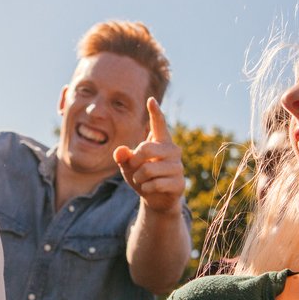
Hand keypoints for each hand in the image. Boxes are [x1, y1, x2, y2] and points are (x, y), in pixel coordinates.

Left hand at [114, 98, 185, 213]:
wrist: (156, 199)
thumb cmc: (143, 176)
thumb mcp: (129, 166)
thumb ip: (123, 157)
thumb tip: (119, 151)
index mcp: (161, 141)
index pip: (158, 124)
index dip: (155, 112)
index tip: (150, 100)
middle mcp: (173, 150)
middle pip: (146, 148)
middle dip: (134, 161)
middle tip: (134, 169)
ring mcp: (178, 167)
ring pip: (148, 169)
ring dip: (139, 178)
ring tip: (142, 180)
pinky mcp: (179, 183)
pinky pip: (156, 184)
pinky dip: (146, 188)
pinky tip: (150, 189)